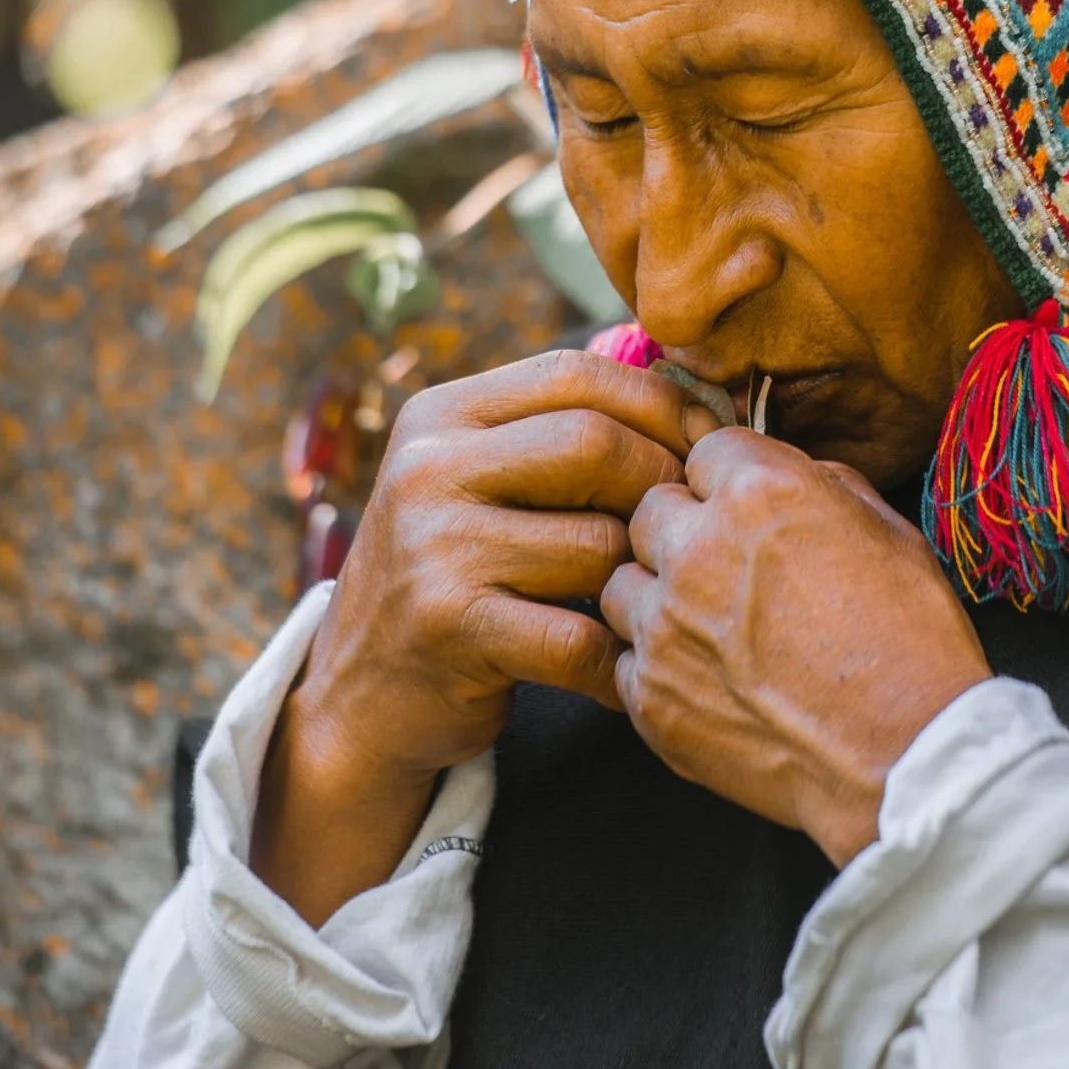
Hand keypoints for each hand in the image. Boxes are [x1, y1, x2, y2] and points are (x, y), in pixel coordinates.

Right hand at [254, 350, 722, 926]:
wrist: (360, 694)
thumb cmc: (457, 575)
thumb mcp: (477, 481)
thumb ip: (557, 434)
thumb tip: (694, 399)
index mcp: (441, 416)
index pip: (575, 374)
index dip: (661, 402)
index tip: (709, 442)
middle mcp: (428, 469)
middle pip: (595, 443)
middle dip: (663, 482)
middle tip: (692, 526)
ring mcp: (435, 547)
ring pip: (598, 544)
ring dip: (640, 580)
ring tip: (649, 600)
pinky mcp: (451, 628)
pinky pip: (580, 638)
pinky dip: (618, 660)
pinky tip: (623, 667)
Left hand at [600, 432, 990, 865]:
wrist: (905, 758)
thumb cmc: (912, 647)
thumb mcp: (892, 534)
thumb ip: (827, 487)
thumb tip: (796, 480)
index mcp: (760, 494)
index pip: (706, 451)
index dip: (730, 479)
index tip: (747, 509)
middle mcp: (697, 551)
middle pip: (650, 510)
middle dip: (684, 530)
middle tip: (727, 568)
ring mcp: (664, 628)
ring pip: (622, 583)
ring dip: (658, 595)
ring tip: (710, 626)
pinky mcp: (649, 697)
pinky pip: (624, 659)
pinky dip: (657, 665)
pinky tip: (707, 679)